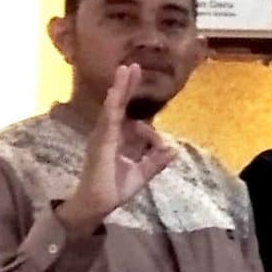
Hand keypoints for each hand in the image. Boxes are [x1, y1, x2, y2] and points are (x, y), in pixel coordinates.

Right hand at [59, 63, 176, 232]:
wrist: (98, 205)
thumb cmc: (114, 189)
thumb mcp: (142, 174)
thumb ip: (156, 162)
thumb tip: (173, 150)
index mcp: (117, 140)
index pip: (132, 123)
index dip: (150, 132)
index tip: (162, 149)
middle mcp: (108, 134)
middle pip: (118, 105)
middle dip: (126, 86)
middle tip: (132, 66)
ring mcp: (102, 136)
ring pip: (112, 107)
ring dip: (119, 88)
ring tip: (125, 69)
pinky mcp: (100, 143)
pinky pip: (108, 121)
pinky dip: (112, 106)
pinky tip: (116, 93)